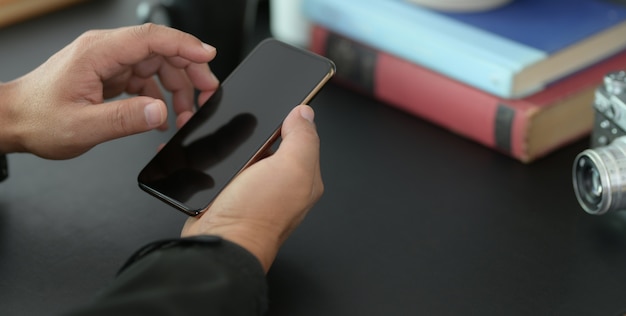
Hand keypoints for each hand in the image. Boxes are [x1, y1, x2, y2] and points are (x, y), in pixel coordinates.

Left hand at [0, 23, 218, 158]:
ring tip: (185, 116)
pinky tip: (163, 117)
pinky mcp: (110, 74)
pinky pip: (145, 79)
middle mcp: (105, 51)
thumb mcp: (82, 127)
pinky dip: (160, 96)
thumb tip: (160, 112)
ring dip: (177, 89)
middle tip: (207, 94)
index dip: (184, 45)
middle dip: (189, 71)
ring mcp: (108, 62)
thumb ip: (124, 119)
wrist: (14, 120)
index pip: (151, 38)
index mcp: (98, 53)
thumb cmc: (38, 119)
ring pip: (157, 65)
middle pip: (161, 50)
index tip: (208, 56)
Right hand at [181, 105, 323, 271]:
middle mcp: (283, 183)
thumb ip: (303, 138)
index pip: (303, 136)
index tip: (274, 110)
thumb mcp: (292, 167)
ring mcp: (256, 188)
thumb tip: (304, 113)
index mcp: (305, 176)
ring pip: (247, 153)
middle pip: (272, 142)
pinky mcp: (232, 193)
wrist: (219, 243)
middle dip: (258, 133)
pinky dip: (220, 161)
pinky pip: (228, 167)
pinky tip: (216, 161)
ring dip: (236, 147)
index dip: (290, 119)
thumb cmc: (256, 216)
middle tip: (247, 135)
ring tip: (229, 149)